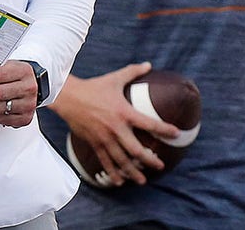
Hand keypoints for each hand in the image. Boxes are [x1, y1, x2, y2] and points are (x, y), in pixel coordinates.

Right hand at [48, 62, 178, 185]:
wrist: (68, 96)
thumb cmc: (93, 87)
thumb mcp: (114, 78)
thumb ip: (132, 72)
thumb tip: (148, 64)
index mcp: (124, 112)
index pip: (149, 123)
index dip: (165, 129)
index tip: (176, 134)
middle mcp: (116, 128)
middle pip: (137, 150)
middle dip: (150, 160)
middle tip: (159, 165)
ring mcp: (104, 138)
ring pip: (121, 160)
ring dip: (133, 172)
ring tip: (142, 180)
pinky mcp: (94, 143)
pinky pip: (105, 161)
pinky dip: (112, 172)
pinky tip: (119, 181)